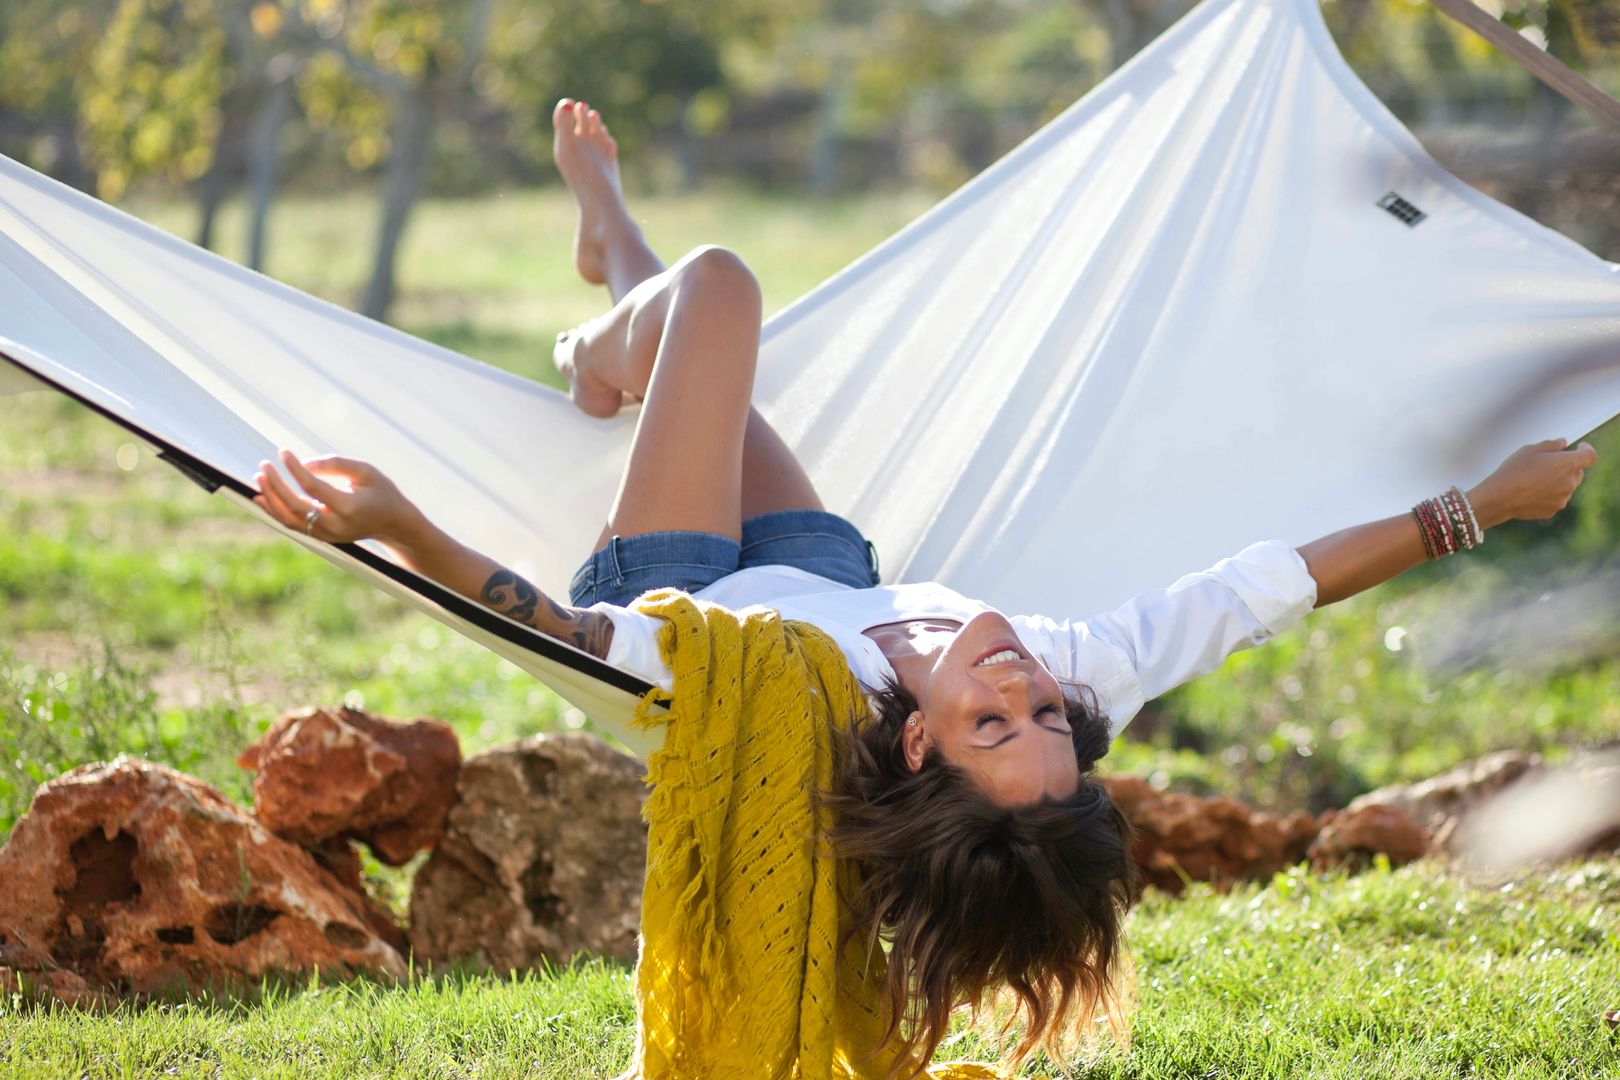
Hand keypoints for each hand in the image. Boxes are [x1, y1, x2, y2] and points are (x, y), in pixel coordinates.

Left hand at [253, 450, 415, 543]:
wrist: (394, 523)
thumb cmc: (382, 492)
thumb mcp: (366, 471)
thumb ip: (336, 464)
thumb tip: (304, 464)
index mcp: (349, 506)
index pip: (313, 487)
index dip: (295, 469)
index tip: (283, 452)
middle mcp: (336, 524)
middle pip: (296, 506)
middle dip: (276, 485)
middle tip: (264, 466)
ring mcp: (328, 534)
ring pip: (289, 519)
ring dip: (271, 499)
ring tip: (259, 478)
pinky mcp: (322, 537)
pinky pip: (292, 525)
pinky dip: (275, 512)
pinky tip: (261, 497)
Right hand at [1468, 438, 1596, 527]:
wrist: (1499, 498)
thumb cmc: (1513, 471)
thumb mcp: (1529, 450)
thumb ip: (1550, 445)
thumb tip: (1562, 444)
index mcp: (1567, 464)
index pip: (1590, 456)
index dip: (1586, 450)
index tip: (1580, 447)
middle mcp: (1569, 483)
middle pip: (1578, 472)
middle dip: (1567, 467)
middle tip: (1548, 464)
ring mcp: (1562, 499)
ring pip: (1566, 487)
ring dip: (1557, 482)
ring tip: (1534, 480)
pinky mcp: (1553, 510)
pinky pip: (1556, 499)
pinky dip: (1548, 495)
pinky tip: (1530, 492)